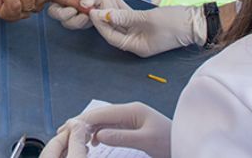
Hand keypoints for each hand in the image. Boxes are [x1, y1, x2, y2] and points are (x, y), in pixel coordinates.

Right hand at [42, 102, 171, 157]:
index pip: (102, 113)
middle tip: (64, 131)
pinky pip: (111, 126)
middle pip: (100, 115)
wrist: (188, 142)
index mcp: (132, 110)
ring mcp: (131, 117)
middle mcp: (130, 110)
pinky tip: (93, 140)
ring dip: (89, 128)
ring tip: (75, 138)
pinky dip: (99, 132)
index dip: (83, 121)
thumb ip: (122, 137)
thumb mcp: (146, 140)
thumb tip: (98, 134)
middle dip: (82, 122)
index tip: (68, 128)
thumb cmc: (169, 140)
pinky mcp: (133, 125)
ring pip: (104, 120)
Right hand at [48, 0, 139, 29]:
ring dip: (85, 23)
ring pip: (80, 23)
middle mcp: (73, 0)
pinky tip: (104, 11)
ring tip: (95, 14)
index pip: (55, 8)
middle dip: (73, 21)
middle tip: (85, 16)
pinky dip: (98, 20)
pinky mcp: (99, 8)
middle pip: (66, 19)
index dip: (60, 13)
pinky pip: (95, 20)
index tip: (72, 10)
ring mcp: (86, 5)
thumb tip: (85, 6)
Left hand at [90, 0, 205, 56]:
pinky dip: (122, 9)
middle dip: (106, 15)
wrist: (196, 22)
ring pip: (122, 21)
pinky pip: (130, 18)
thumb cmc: (173, 23)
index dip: (101, 24)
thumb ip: (124, 16)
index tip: (92, 11)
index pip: (112, 37)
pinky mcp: (147, 24)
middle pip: (115, 29)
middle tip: (98, 0)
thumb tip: (104, 14)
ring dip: (113, 10)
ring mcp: (142, 33)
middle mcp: (137, 42)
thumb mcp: (147, 18)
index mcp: (136, 47)